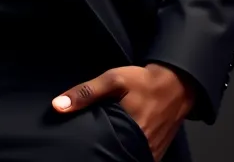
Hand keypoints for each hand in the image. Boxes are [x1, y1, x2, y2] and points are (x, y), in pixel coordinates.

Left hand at [51, 63, 195, 160]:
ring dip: (114, 149)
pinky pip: (137, 155)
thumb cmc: (143, 81)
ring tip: (104, 140)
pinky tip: (119, 141)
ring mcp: (150, 152)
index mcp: (129, 131)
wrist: (176, 84)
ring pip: (126, 156)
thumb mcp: (113, 79)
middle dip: (101, 148)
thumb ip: (86, 93)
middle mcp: (141, 147)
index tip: (80, 140)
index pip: (101, 148)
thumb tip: (58, 106)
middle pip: (112, 153)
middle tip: (91, 139)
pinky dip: (128, 150)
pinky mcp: (156, 152)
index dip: (90, 145)